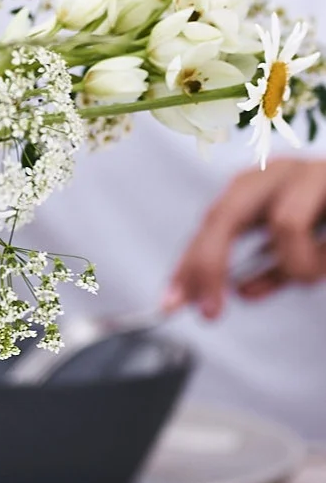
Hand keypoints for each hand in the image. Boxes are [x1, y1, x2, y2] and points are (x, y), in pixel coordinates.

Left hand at [167, 158, 325, 319]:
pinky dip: (320, 258)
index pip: (212, 223)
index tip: (172, 304)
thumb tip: (242, 290)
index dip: (189, 264)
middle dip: (210, 265)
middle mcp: (279, 172)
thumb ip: (274, 268)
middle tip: (211, 311)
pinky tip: (325, 260)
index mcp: (263, 187)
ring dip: (298, 266)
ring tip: (315, 273)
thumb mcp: (305, 251)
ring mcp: (312, 171)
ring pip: (283, 223)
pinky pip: (321, 235)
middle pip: (224, 214)